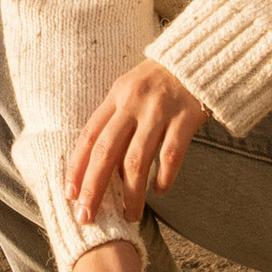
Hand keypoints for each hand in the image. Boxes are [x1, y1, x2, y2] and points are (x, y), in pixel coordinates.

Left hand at [68, 58, 208, 225]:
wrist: (200, 55)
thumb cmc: (162, 77)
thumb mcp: (131, 88)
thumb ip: (116, 119)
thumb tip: (101, 163)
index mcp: (116, 95)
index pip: (88, 136)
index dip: (77, 167)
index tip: (70, 195)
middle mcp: (134, 103)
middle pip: (106, 151)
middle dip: (94, 188)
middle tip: (87, 217)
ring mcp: (160, 111)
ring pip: (137, 160)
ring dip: (131, 193)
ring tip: (130, 215)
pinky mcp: (187, 117)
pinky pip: (171, 154)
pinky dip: (163, 177)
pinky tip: (159, 191)